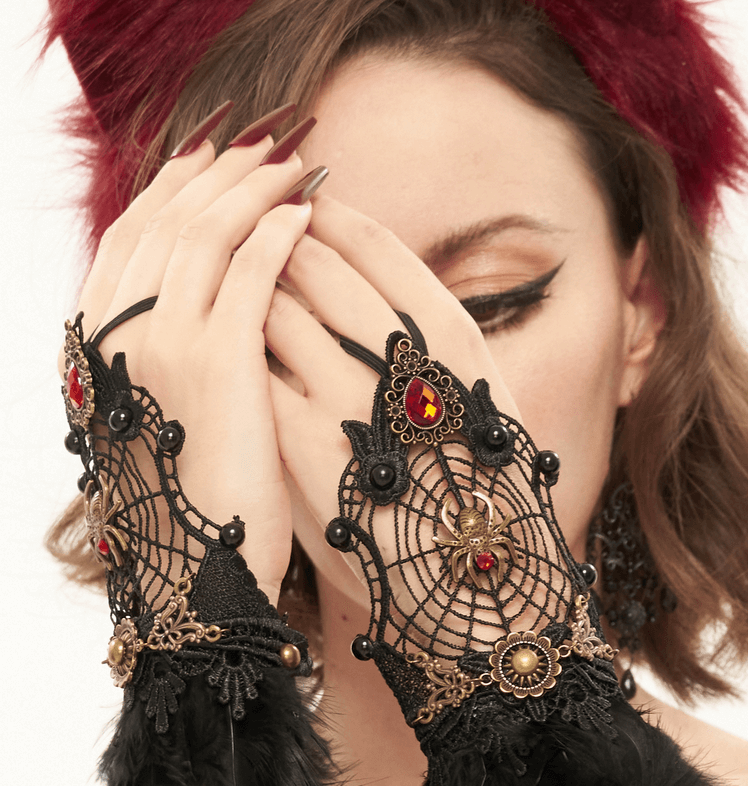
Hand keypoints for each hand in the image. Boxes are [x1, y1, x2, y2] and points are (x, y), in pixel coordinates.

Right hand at [62, 113, 314, 601]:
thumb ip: (163, 348)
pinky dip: (275, 235)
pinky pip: (247, 274)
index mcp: (95, 340)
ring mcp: (159, 341)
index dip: (177, 185)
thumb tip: (197, 294)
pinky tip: (304, 214)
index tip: (216, 153)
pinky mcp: (213, 360)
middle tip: (265, 139)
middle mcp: (115, 331)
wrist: (196, 575)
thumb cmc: (188, 499)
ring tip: (292, 162)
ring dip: (252, 189)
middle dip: (220, 170)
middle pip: (167, 220)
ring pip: (205, 234)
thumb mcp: (156, 414)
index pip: (134, 234)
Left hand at [264, 194, 527, 607]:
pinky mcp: (298, 446)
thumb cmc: (472, 479)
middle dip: (278, 244)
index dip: (330, 216)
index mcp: (451, 335)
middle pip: (315, 265)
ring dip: (250, 293)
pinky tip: (234, 355)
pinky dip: (239, 351)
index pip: (375, 244)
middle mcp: (401, 358)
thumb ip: (420, 326)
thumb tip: (352, 262)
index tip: (306, 204)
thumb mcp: (475, 387)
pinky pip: (253, 371)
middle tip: (260, 243)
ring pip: (272, 310)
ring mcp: (345, 401)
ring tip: (244, 299)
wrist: (462, 581)